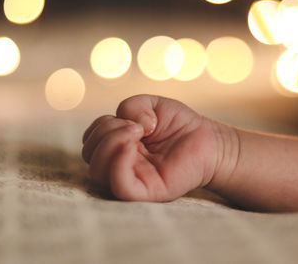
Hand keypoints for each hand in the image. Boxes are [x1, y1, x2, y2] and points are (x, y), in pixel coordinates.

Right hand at [82, 95, 218, 200]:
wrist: (207, 139)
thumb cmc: (179, 124)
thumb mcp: (151, 104)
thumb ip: (131, 106)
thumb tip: (130, 128)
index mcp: (117, 148)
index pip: (91, 142)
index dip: (103, 125)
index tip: (131, 119)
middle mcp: (120, 166)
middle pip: (90, 156)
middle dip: (106, 132)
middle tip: (136, 127)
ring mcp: (132, 180)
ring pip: (98, 172)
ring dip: (112, 143)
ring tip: (138, 133)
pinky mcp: (146, 192)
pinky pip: (120, 185)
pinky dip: (118, 163)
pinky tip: (133, 146)